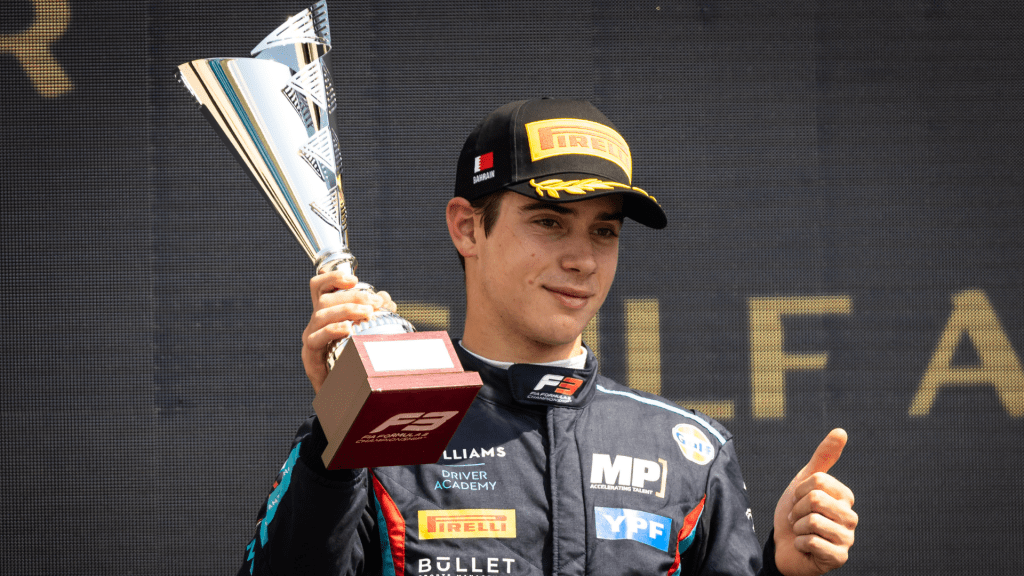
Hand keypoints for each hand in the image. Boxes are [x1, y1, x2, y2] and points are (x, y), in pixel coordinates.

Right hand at [301, 272, 396, 392]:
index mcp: (327, 313)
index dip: (332, 277)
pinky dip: (332, 331)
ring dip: (346, 310)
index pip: (320, 287)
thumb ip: (375, 314)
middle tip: (374, 303)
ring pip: (320, 315)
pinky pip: (315, 340)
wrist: (344, 396)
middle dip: (351, 296)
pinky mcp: (310, 357)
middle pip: (324, 299)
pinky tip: (348, 330)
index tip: (354, 279)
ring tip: (367, 313)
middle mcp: (315, 323)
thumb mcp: (368, 332)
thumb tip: (386, 299)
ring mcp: (311, 339)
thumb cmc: (355, 361)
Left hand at [773, 429, 857, 575]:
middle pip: (815, 499)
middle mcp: (851, 518)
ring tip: (802, 532)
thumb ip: (823, 458)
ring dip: (798, 527)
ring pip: (813, 521)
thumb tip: (841, 431)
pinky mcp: (839, 559)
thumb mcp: (804, 481)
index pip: (818, 481)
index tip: (798, 501)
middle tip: (798, 518)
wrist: (783, 546)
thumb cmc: (796, 513)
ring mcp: (847, 540)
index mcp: (845, 498)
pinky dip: (799, 543)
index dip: (799, 490)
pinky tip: (804, 547)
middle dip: (797, 509)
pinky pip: (811, 542)